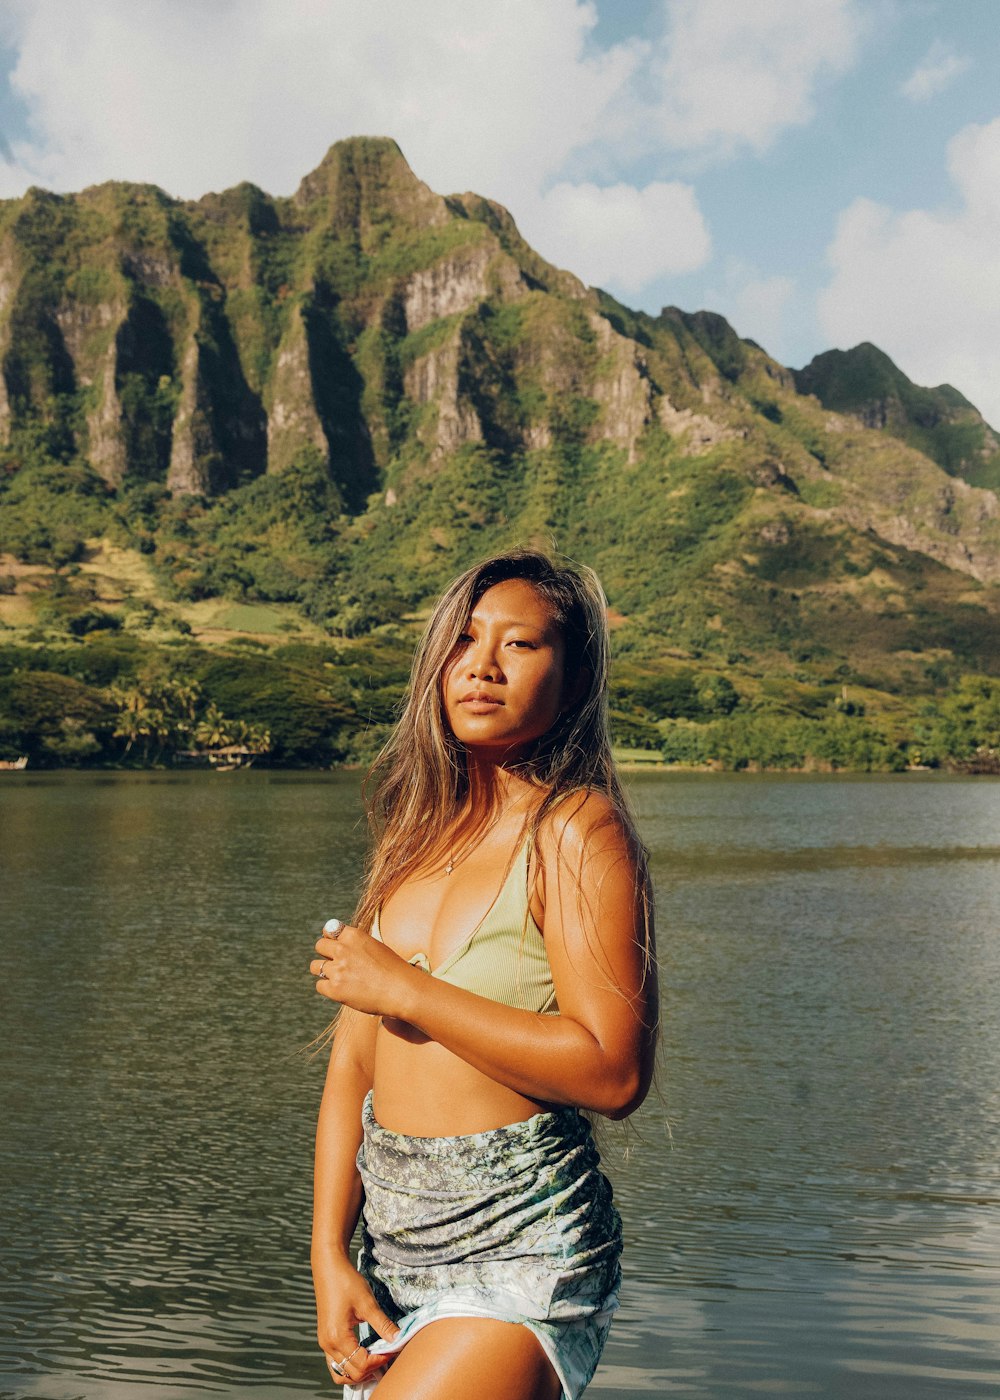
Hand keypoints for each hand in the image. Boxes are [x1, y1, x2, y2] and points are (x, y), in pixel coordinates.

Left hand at [311, 921, 415, 1018]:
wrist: (402, 990)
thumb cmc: (393, 969)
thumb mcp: (375, 946)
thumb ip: (356, 944)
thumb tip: (339, 945)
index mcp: (353, 935)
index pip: (329, 930)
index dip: (331, 938)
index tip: (335, 946)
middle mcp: (342, 949)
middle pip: (319, 946)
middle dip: (326, 953)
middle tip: (337, 963)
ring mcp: (337, 969)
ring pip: (315, 966)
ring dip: (323, 970)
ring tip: (338, 977)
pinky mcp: (334, 989)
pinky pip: (320, 985)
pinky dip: (328, 987)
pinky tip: (341, 989)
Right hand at [315, 1254, 399, 1385]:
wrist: (329, 1267)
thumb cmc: (346, 1282)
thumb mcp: (367, 1303)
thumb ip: (383, 1324)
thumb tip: (398, 1339)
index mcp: (338, 1337)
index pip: (362, 1364)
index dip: (381, 1360)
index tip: (393, 1349)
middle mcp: (328, 1345)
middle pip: (352, 1374)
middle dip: (372, 1368)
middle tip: (388, 1354)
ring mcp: (325, 1343)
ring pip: (341, 1373)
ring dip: (359, 1372)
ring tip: (376, 1358)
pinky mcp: (326, 1338)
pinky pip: (336, 1363)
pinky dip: (350, 1365)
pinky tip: (364, 1353)